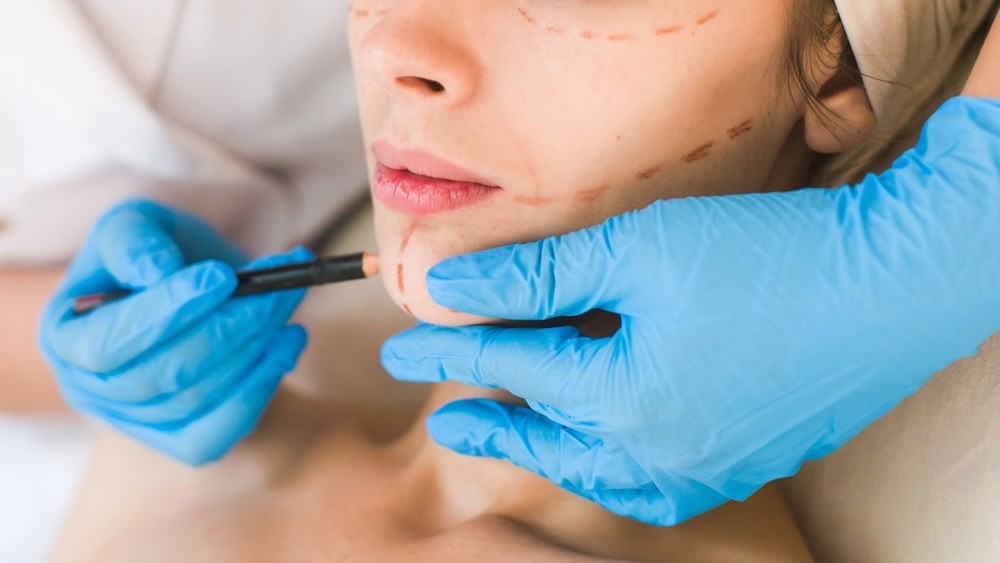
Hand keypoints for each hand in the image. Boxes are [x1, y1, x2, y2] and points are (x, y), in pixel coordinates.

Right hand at [40, 199, 308, 464]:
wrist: (194, 287)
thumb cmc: (158, 252)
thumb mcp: (136, 223)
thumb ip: (134, 239)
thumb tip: (157, 272)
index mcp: (65, 337)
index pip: (110, 343)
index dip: (166, 312)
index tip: (221, 276)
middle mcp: (91, 390)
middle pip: (160, 376)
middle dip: (226, 329)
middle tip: (275, 288)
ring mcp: (135, 423)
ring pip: (197, 399)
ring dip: (254, 348)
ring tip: (287, 300)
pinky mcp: (180, 441)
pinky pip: (218, 434)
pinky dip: (261, 389)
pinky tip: (290, 341)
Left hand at [381, 97, 999, 524]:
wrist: (896, 282)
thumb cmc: (770, 257)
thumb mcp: (640, 248)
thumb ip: (541, 275)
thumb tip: (456, 287)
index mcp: (627, 401)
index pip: (515, 370)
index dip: (453, 351)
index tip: (405, 344)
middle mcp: (662, 452)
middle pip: (551, 439)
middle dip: (490, 423)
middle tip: (445, 418)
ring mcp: (709, 466)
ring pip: (601, 477)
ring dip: (550, 456)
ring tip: (515, 439)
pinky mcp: (747, 460)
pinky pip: (657, 486)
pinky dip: (614, 472)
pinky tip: (606, 453)